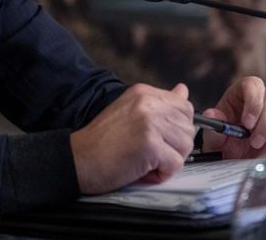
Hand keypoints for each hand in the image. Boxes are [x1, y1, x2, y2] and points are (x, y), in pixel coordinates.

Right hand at [69, 83, 195, 193]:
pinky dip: (161, 174)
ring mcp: (150, 122)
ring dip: (168, 161)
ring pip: (185, 147)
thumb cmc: (102, 142)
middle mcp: (149, 102)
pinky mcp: (150, 144)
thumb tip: (183, 90)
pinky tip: (142, 171)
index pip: (184, 108)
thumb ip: (160, 103)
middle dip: (173, 147)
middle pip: (188, 128)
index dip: (176, 129)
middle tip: (148, 154)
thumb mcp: (131, 113)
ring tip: (144, 162)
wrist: (78, 159)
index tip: (156, 139)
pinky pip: (175, 164)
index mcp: (144, 93)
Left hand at [200, 77, 265, 159]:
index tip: (247, 123)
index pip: (253, 85)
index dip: (253, 101)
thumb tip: (212, 114)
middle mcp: (262, 99)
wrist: (233, 161)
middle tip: (254, 143)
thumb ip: (213, 126)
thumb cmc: (222, 143)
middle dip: (265, 124)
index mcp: (241, 93)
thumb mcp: (212, 137)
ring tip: (260, 153)